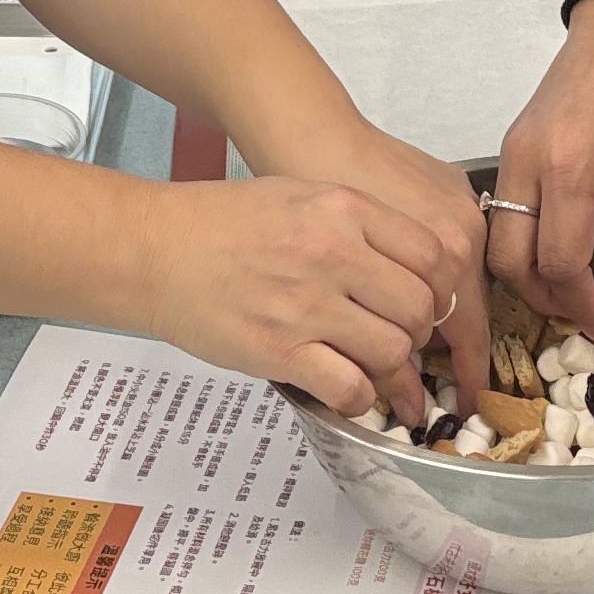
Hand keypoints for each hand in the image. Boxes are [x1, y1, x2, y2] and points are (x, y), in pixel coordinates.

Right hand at [136, 175, 451, 420]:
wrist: (154, 249)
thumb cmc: (221, 221)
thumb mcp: (299, 194)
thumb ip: (356, 223)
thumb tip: (407, 264)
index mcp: (343, 209)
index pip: (432, 254)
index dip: (439, 287)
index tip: (429, 304)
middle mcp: (332, 253)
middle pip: (421, 307)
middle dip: (422, 334)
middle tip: (405, 342)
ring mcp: (306, 304)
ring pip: (393, 351)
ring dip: (395, 372)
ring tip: (385, 377)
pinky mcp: (279, 350)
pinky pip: (350, 388)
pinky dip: (360, 398)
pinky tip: (349, 392)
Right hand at [486, 0, 593, 333]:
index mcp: (568, 168)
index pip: (558, 263)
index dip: (581, 304)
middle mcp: (525, 164)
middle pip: (510, 262)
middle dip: (545, 299)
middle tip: (584, 312)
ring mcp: (509, 153)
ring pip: (497, 241)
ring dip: (530, 275)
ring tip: (574, 288)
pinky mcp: (509, 147)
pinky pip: (502, 213)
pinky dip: (525, 243)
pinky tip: (561, 250)